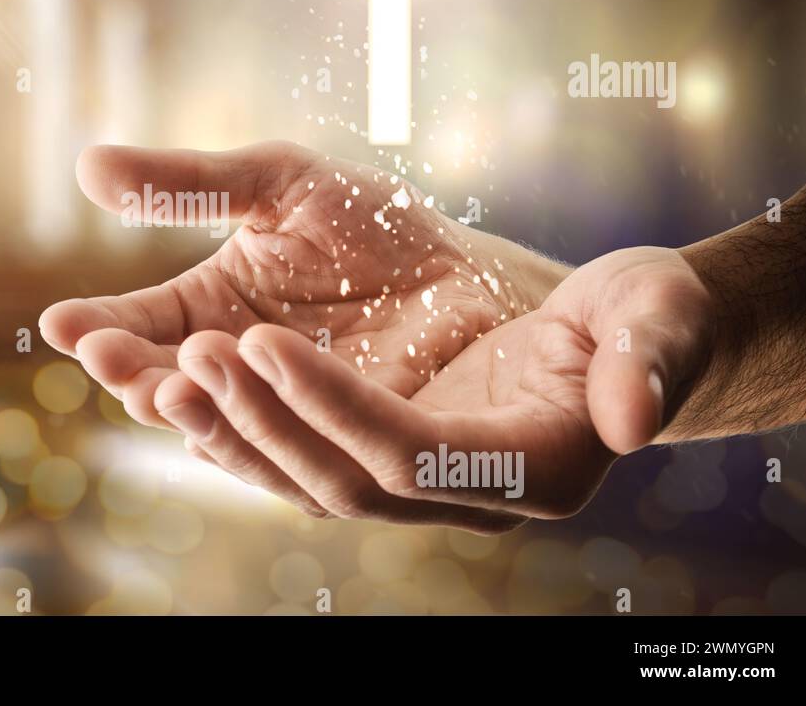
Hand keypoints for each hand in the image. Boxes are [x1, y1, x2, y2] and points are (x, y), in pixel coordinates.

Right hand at [39, 140, 569, 526]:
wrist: (482, 266)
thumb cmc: (381, 232)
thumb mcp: (280, 185)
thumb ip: (190, 184)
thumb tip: (85, 166)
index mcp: (221, 339)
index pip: (149, 347)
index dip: (106, 338)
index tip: (60, 323)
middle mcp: (263, 404)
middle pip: (191, 410)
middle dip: (144, 384)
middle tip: (107, 353)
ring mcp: (322, 442)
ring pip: (257, 450)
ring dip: (214, 410)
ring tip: (181, 362)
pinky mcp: (399, 470)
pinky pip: (343, 459)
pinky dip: (302, 414)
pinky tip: (264, 358)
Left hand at [154, 246, 711, 532]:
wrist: (606, 329)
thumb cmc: (639, 314)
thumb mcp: (658, 311)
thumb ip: (653, 351)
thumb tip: (634, 417)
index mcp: (528, 464)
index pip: (410, 455)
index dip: (336, 405)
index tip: (259, 337)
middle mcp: (461, 494)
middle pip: (340, 480)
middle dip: (259, 421)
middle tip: (181, 356)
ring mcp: (414, 480)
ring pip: (303, 475)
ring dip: (226, 429)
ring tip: (146, 370)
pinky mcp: (378, 451)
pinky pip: (296, 451)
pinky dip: (235, 422)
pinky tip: (173, 380)